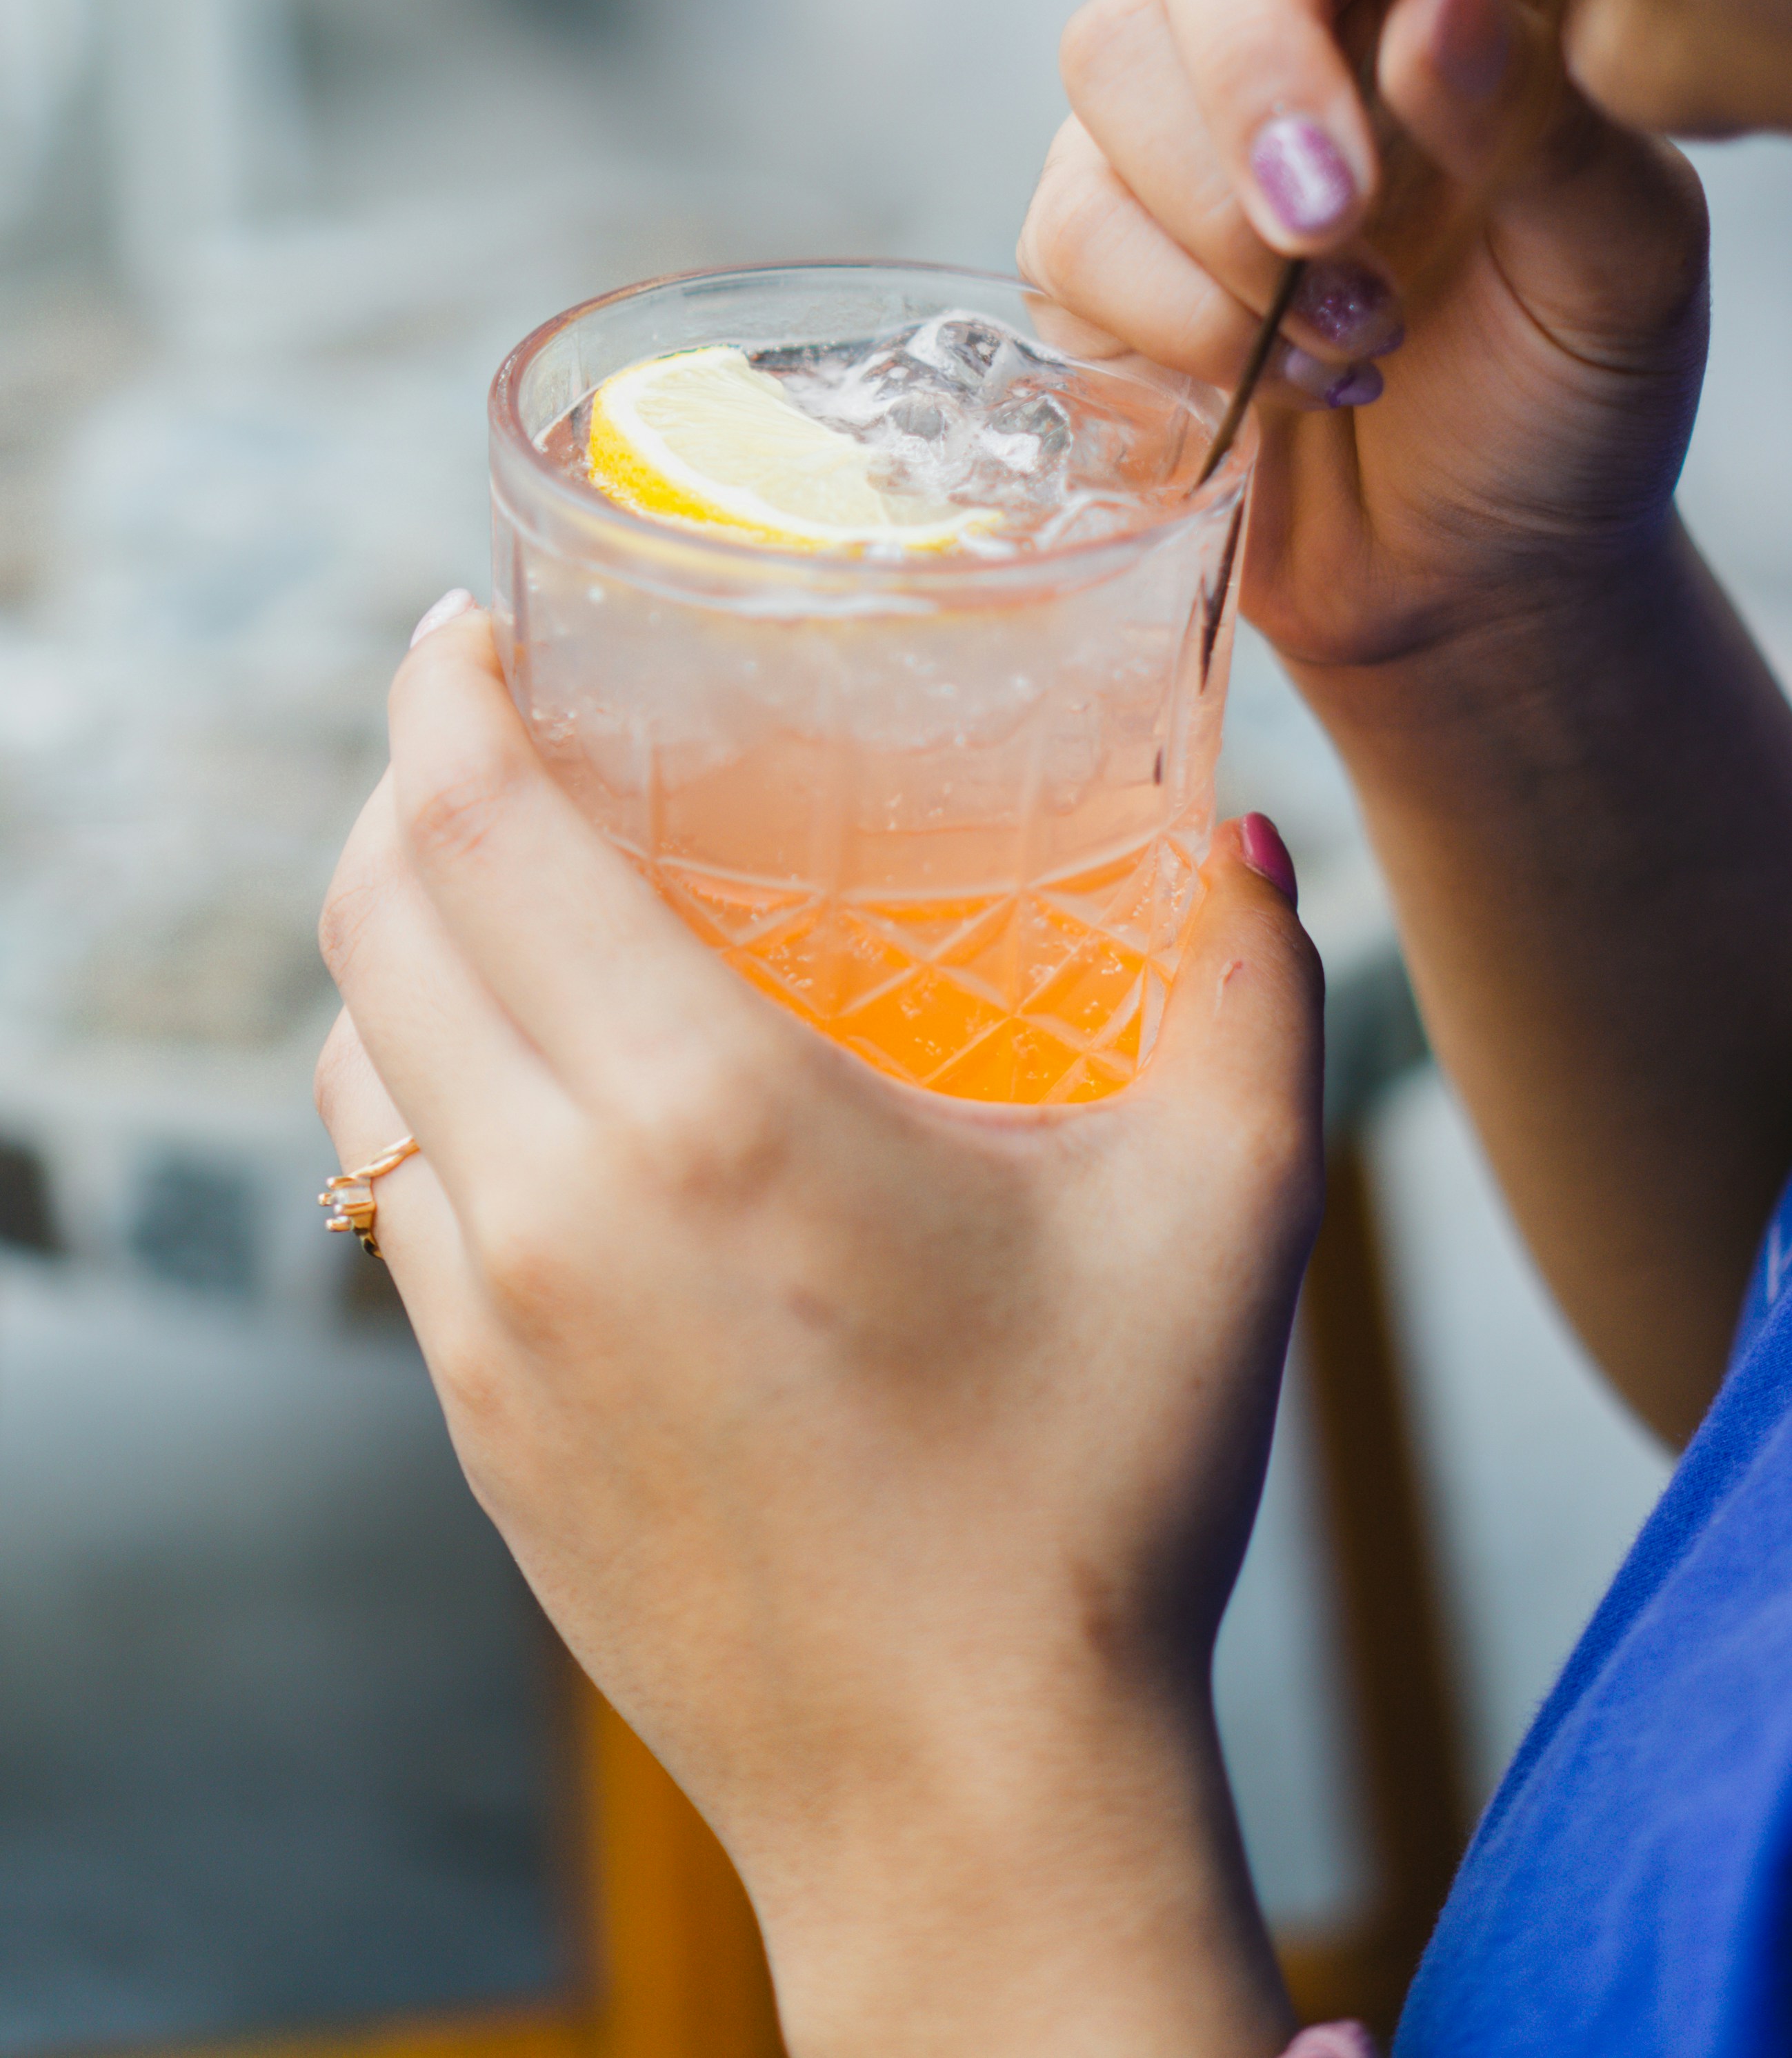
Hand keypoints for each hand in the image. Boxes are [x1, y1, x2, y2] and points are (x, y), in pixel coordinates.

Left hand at [317, 608, 1323, 2057]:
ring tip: (492, 880)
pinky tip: (518, 1077)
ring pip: (354, 1058)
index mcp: (709, 1119)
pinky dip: (411, 1082)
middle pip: (377, 916)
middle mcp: (553, 1206)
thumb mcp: (1225, 1212)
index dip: (441, 695)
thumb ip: (1251, 985)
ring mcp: (486, 1330)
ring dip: (394, 935)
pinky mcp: (476, 1427)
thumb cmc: (1097, 1503)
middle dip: (400, 778)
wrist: (969, 1808)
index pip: (476, 829)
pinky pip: (385, 1192)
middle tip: (486, 716)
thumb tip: (1249, 836)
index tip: (466, 624)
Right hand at [1019, 0, 1710, 671]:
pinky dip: (1170, 318)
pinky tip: (1281, 385)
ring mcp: (1189, 123)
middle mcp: (1315, 16)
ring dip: (1217, 219)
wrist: (1484, 576)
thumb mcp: (1617, 265)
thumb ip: (1539, 126)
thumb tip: (1429, 6)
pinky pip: (1065, 226)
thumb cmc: (1573, 392)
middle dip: (1253, 67)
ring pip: (1108, 57)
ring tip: (1349, 334)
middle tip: (1332, 216)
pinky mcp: (1101, 245)